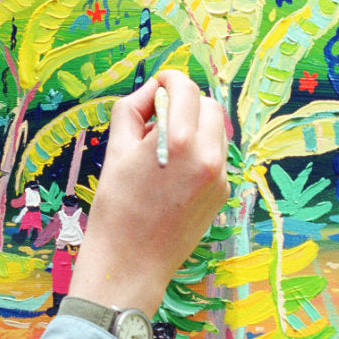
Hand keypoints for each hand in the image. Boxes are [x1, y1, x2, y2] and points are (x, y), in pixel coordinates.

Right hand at [68, 70, 227, 315]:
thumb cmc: (116, 204)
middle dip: (185, 101)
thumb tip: (152, 91)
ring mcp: (220, 177)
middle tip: (157, 116)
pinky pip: (215, 156)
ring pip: (215, 130)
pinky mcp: (222, 194)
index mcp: (179, 141)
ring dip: (193, 124)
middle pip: (208, 105)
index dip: (170, 79)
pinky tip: (172, 170)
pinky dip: (198, 150)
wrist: (131, 260)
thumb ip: (134, 109)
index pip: (186, 89)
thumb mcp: (116, 148)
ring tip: (163, 144)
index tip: (158, 82)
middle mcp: (208, 156)